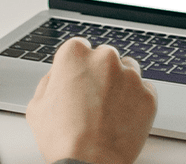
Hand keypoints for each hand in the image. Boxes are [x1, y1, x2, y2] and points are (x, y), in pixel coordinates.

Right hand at [26, 37, 157, 163]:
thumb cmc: (61, 139)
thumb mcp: (37, 106)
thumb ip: (49, 81)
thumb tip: (58, 76)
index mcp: (75, 54)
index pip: (80, 47)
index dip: (78, 66)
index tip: (79, 78)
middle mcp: (105, 57)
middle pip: (105, 56)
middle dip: (100, 73)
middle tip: (93, 98)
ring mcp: (130, 75)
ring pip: (128, 70)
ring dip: (121, 82)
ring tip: (109, 109)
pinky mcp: (148, 94)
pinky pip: (144, 90)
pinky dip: (136, 100)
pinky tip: (123, 117)